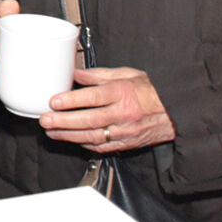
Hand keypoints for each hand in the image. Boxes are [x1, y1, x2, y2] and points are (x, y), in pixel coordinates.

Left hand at [41, 67, 176, 152]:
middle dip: (63, 121)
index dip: (72, 100)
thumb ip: (99, 75)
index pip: (93, 97)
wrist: (176, 112)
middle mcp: (123, 114)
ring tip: (51, 131)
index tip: (54, 101)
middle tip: (45, 120)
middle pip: (89, 119)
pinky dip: (85, 145)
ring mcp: (125, 131)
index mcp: (123, 93)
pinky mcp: (127, 143)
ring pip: (93, 136)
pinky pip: (102, 147)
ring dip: (69, 135)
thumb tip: (76, 74)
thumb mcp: (127, 74)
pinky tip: (72, 140)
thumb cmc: (151, 91)